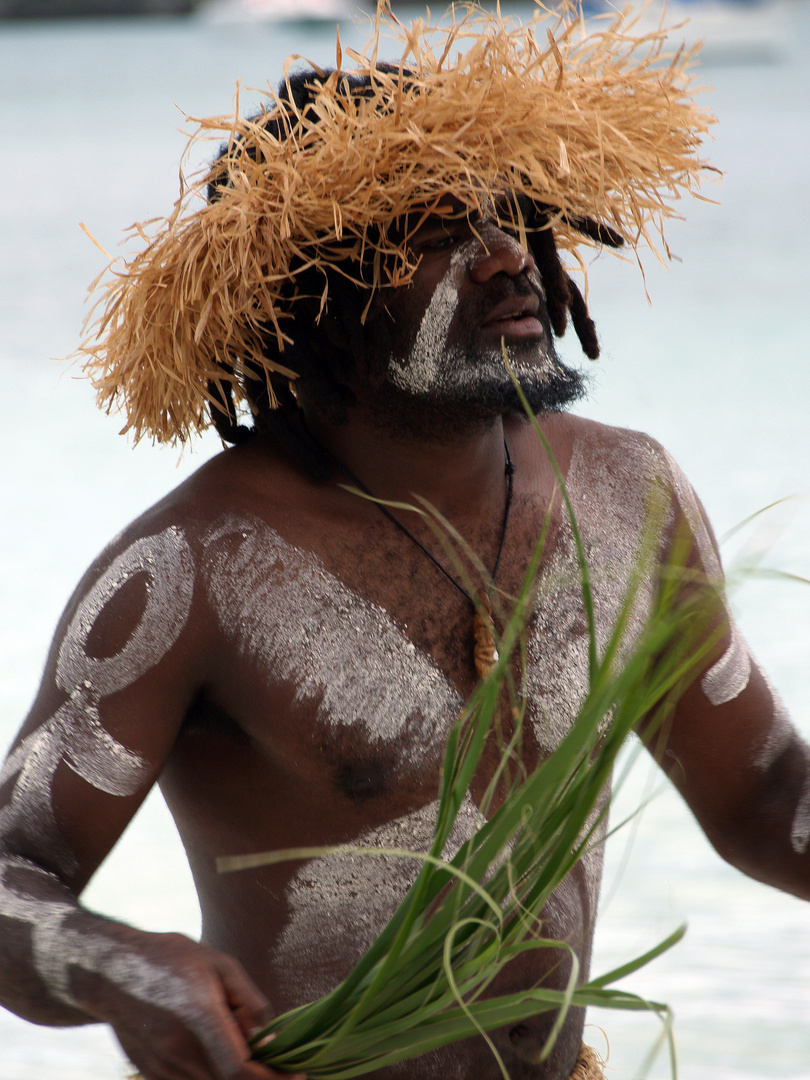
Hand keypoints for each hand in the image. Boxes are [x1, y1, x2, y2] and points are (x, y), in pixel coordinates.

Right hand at [80, 931, 304, 1079]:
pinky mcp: (151, 1075)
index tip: (298, 1078)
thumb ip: (249, 1004)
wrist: (112, 972)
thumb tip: (268, 1040)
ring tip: (248, 1054)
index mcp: (199, 1018)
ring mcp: (161, 1068)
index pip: (240, 1070)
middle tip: (280, 1069)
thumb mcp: (220, 965)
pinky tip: (219, 1055)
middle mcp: (178, 1051)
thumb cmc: (172, 959)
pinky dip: (211, 1079)